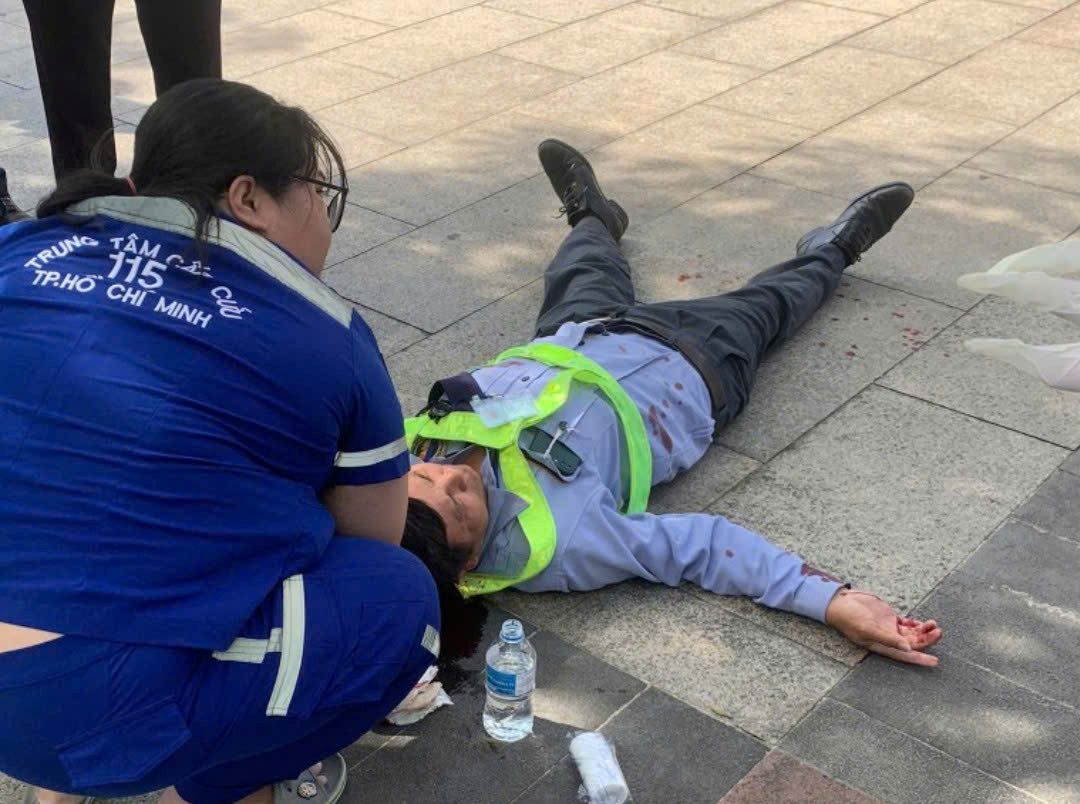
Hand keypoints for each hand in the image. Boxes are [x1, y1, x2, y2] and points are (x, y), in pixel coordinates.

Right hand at [825, 589, 941, 666]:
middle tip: (938, 632)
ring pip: (912, 633)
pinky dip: (917, 623)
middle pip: (913, 643)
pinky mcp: (889, 618)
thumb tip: (908, 649)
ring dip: (924, 630)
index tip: (935, 662)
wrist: (840, 602)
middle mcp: (888, 639)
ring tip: (934, 624)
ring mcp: (889, 628)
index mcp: (883, 646)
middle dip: (927, 639)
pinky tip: (923, 621)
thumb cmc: (850, 618)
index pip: (906, 655)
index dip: (921, 659)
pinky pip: (907, 624)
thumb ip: (888, 638)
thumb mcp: (868, 628)